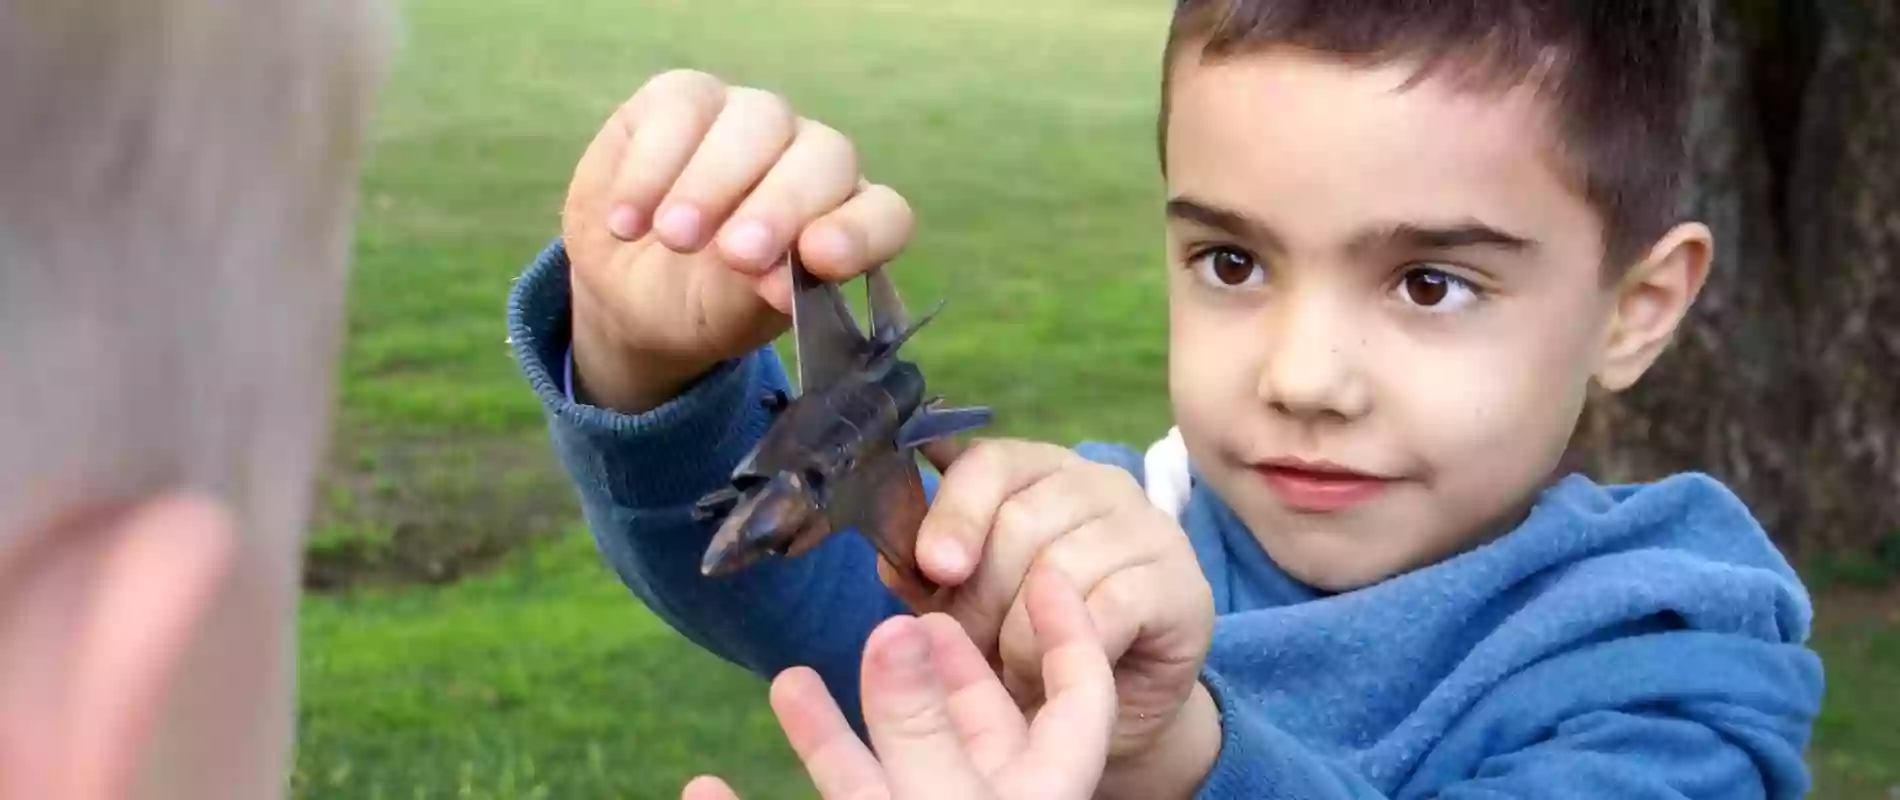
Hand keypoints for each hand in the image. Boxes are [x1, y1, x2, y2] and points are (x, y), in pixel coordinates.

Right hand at [562, 69, 914, 412]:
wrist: (625, 287)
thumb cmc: (699, 304)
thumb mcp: (729, 317)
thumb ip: (759, 296)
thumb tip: (779, 283)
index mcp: (842, 221)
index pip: (883, 214)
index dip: (860, 232)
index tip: (820, 259)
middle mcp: (810, 161)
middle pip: (823, 158)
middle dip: (781, 206)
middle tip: (736, 253)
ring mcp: (752, 122)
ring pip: (756, 123)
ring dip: (713, 181)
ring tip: (671, 236)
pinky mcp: (686, 98)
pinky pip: (682, 109)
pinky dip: (652, 167)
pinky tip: (627, 220)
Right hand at [681, 567, 1118, 799]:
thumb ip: (919, 737)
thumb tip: (901, 635)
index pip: (1076, 707)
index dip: (1071, 635)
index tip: (1048, 569)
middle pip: (967, 740)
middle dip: (925, 677)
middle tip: (895, 620)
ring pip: (878, 792)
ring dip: (829, 740)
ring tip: (785, 681)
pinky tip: (703, 792)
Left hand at [890, 439, 1217, 792]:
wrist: (1113, 706)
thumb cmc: (1032, 641)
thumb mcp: (968, 605)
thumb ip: (931, 574)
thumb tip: (892, 555)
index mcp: (1039, 470)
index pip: (990, 462)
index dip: (953, 512)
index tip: (932, 567)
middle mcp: (1099, 482)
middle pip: (1019, 520)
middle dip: (979, 597)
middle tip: (968, 650)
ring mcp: (1147, 528)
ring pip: (1059, 568)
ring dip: (1020, 634)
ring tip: (1010, 669)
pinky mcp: (1180, 583)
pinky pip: (1109, 606)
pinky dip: (1070, 646)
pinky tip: (1056, 672)